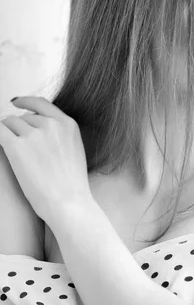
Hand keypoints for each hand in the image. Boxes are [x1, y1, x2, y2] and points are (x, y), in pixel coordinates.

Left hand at [0, 96, 92, 224]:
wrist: (68, 203)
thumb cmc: (71, 185)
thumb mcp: (75, 150)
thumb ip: (60, 134)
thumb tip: (39, 128)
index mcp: (67, 124)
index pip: (41, 103)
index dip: (25, 101)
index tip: (16, 102)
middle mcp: (50, 125)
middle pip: (23, 117)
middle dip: (18, 129)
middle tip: (21, 149)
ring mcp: (33, 134)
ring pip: (8, 123)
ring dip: (8, 135)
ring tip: (15, 155)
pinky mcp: (16, 146)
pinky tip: (1, 145)